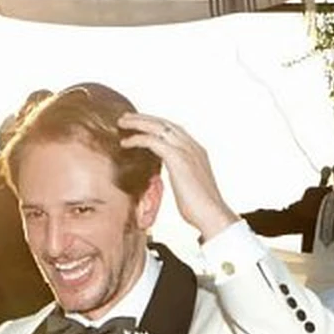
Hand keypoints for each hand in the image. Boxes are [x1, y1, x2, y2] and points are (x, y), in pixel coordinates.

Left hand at [115, 112, 236, 240]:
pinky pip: (153, 141)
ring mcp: (186, 150)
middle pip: (165, 123)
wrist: (212, 215)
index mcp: (196, 151)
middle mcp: (192, 146)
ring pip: (158, 127)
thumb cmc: (200, 208)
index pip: (174, 130)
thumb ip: (180, 175)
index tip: (140, 124)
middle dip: (144, 118)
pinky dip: (138, 139)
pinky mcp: (178, 159)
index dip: (156, 124)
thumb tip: (170, 179)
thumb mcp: (189, 185)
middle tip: (126, 117)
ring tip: (122, 123)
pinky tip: (126, 142)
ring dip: (138, 123)